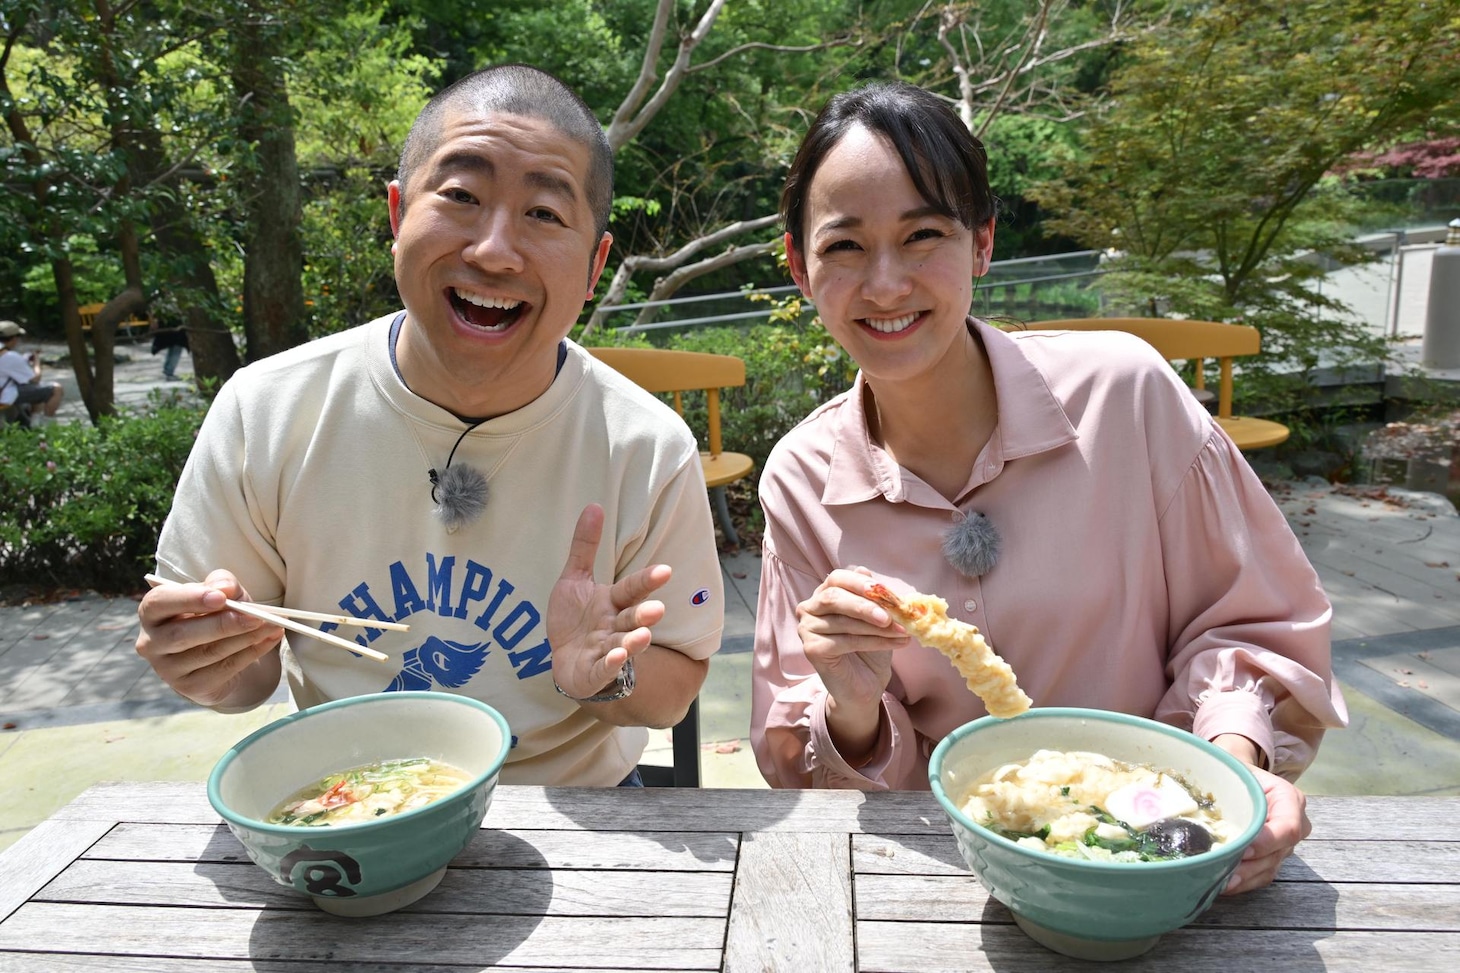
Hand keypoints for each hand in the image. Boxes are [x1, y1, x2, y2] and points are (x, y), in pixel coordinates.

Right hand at [135, 570, 283, 708]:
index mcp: (152, 612)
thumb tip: (225, 589)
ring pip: (208, 653)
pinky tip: (270, 639)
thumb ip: (221, 584)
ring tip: (273, 624)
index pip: (159, 603)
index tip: (221, 598)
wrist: (217, 652)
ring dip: (245, 638)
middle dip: (222, 624)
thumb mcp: (218, 593)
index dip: (189, 599)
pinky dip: (252, 652)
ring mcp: (168, 669)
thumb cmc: (212, 614)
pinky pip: (224, 669)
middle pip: (182, 634)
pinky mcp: (190, 687)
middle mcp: (151, 642)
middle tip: (255, 616)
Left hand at [547, 503, 670, 699]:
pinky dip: (610, 665)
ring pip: (623, 646)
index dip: (646, 582)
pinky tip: (616, 658)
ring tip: (643, 636)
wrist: (563, 660)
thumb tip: (594, 506)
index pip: (631, 590)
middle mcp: (614, 626)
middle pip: (632, 619)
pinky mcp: (594, 672)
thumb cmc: (574, 619)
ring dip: (634, 643)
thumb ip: (585, 546)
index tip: (665, 571)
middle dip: (645, 614)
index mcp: (613, 603)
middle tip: (658, 609)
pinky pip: (604, 669)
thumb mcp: (575, 579)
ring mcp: (606, 651)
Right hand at [796, 567, 910, 759]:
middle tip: (892, 616)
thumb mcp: (877, 619)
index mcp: (824, 595)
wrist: (865, 686)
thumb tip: (869, 574)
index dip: (859, 583)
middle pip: (834, 598)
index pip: (836, 578)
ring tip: (903, 632)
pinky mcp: (811, 649)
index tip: (883, 590)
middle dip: (865, 605)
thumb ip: (873, 598)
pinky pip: (845, 641)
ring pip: (843, 621)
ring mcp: (807, 629)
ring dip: (877, 627)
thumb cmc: (870, 649)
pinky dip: (873, 642)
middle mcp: (810, 609)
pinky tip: (894, 644)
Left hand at [1221, 764, 1309, 894]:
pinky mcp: (1272, 857)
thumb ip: (1231, 787)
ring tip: (1221, 881)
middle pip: (1278, 853)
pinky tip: (1223, 883)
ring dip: (1245, 877)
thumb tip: (1206, 813)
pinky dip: (1243, 881)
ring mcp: (1284, 844)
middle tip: (1225, 872)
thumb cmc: (1235, 772)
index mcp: (1289, 799)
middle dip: (1250, 865)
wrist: (1238, 776)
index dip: (1267, 842)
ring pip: (1269, 868)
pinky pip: (1262, 875)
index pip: (1288, 828)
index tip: (1244, 850)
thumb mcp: (1236, 770)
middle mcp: (1294, 823)